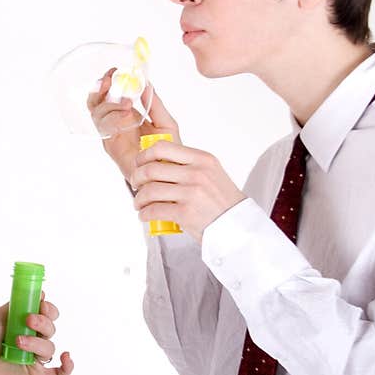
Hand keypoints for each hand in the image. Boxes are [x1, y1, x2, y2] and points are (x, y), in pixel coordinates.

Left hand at [0, 291, 72, 374]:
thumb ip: (17, 305)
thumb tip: (39, 293)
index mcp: (25, 326)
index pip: (47, 314)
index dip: (49, 308)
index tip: (41, 303)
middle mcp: (32, 341)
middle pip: (51, 329)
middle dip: (44, 322)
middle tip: (28, 319)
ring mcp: (35, 360)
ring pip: (50, 347)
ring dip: (37, 343)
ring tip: (18, 342)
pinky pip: (60, 374)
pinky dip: (68, 366)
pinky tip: (66, 357)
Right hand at [87, 72, 180, 182]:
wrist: (167, 171)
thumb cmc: (167, 148)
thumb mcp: (165, 120)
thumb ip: (155, 103)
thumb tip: (147, 83)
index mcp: (127, 114)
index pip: (110, 94)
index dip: (109, 81)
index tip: (115, 70)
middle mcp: (115, 122)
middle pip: (96, 101)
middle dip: (101, 88)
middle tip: (111, 79)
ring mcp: (111, 134)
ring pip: (96, 112)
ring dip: (108, 103)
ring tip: (127, 103)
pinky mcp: (110, 145)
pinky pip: (103, 128)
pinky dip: (111, 118)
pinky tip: (124, 116)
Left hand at [130, 140, 245, 241]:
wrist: (240, 227)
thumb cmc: (222, 202)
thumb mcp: (211, 173)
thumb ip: (188, 165)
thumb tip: (158, 161)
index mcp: (202, 159)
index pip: (162, 147)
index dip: (144, 155)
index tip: (139, 164)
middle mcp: (196, 173)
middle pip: (151, 169)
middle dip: (136, 178)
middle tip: (135, 185)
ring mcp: (191, 193)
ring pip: (149, 190)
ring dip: (138, 199)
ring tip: (139, 204)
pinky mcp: (185, 213)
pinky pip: (154, 210)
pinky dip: (144, 214)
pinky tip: (144, 216)